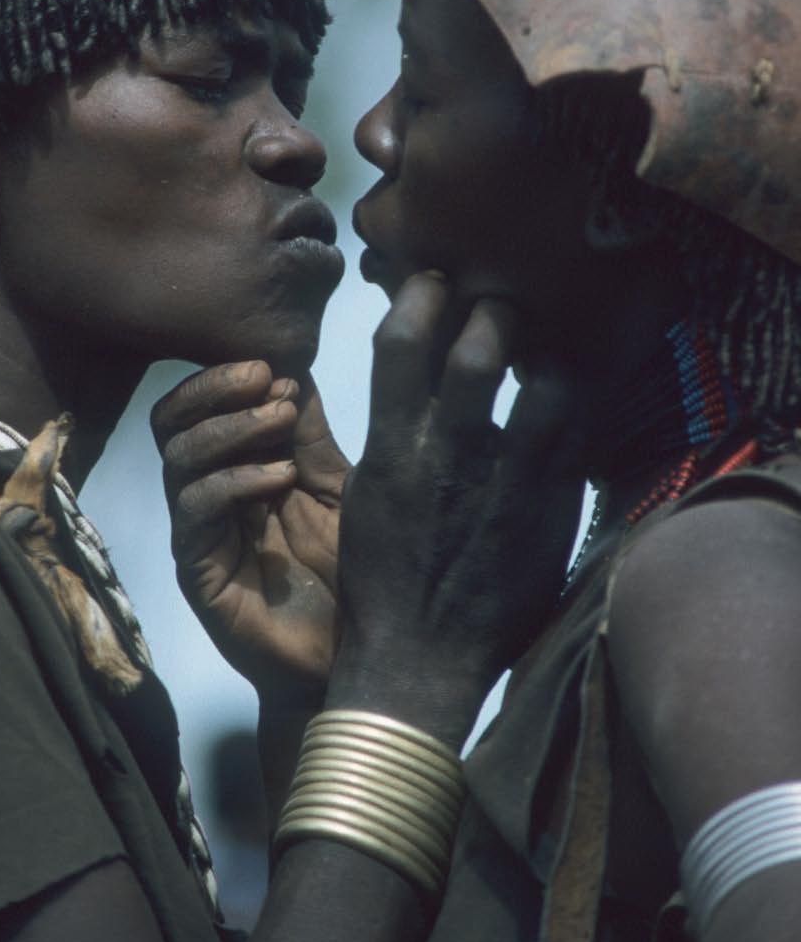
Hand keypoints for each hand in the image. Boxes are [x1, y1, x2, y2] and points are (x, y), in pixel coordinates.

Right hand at [151, 362, 350, 700]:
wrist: (359, 655)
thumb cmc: (352, 571)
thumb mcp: (337, 487)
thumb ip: (310, 435)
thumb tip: (293, 366)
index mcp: (234, 467)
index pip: (198, 404)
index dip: (224, 377)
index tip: (276, 367)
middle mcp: (207, 496)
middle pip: (169, 423)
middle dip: (211, 390)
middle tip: (263, 378)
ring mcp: (199, 535)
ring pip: (177, 459)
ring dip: (229, 428)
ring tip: (281, 418)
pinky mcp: (199, 573)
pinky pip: (194, 512)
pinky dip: (235, 480)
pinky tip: (281, 477)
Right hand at [330, 272, 585, 741]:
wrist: (416, 661)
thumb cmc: (380, 577)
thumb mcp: (363, 494)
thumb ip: (387, 432)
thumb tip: (405, 376)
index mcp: (391, 446)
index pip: (402, 340)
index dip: (422, 294)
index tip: (435, 280)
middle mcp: (447, 454)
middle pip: (478, 347)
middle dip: (494, 309)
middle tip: (503, 305)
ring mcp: (504, 483)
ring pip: (544, 383)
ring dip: (548, 353)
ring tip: (544, 348)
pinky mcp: (548, 511)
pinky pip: (578, 434)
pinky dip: (577, 402)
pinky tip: (570, 395)